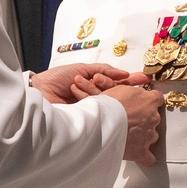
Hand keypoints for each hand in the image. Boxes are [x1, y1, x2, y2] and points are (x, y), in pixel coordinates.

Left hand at [31, 63, 146, 103]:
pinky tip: (114, 103)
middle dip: (132, 90)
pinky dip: (107, 106)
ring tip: (128, 91)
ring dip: (118, 95)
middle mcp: (95, 98)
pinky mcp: (89, 118)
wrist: (41, 91)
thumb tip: (123, 74)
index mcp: (94, 85)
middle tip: (144, 87)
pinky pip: (102, 112)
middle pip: (118, 94)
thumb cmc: (57, 78)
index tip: (144, 79)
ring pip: (111, 103)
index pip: (117, 83)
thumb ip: (104, 71)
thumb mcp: (84, 69)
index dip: (131, 81)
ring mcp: (93, 109)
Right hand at [102, 85, 163, 166]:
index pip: (157, 98)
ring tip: (129, 136)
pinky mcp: (141, 151)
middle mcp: (153, 118)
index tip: (144, 103)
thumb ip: (132, 93)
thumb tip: (134, 96)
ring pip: (152, 136)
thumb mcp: (120, 89)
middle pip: (155, 118)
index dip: (149, 101)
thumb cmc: (107, 105)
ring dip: (143, 136)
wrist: (100, 121)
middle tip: (129, 120)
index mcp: (149, 101)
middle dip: (144, 119)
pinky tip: (139, 154)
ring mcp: (149, 135)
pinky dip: (145, 157)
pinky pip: (149, 158)